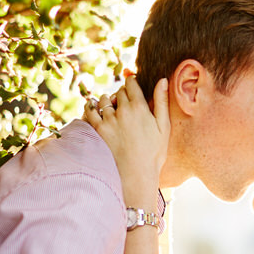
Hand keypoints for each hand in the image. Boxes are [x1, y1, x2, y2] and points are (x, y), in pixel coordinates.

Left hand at [84, 77, 169, 201]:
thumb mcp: (164, 126)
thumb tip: (162, 79)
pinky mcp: (98, 130)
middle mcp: (122, 110)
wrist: (137, 174)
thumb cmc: (155, 152)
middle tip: (126, 103)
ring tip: (113, 110)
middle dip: (122, 94)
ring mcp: (108, 120)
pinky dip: (91, 108)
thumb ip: (162, 101)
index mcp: (139, 107)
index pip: (131, 83)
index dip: (132, 82)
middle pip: (118, 92)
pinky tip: (96, 110)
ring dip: (107, 101)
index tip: (132, 85)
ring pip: (103, 100)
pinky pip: (90, 111)